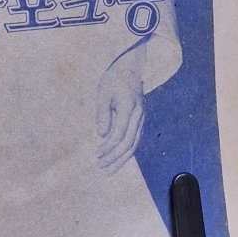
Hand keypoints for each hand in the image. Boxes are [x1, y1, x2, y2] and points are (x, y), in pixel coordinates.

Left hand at [95, 52, 144, 172]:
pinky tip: (117, 158)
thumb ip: (103, 113)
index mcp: (129, 108)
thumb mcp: (104, 91)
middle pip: (129, 144)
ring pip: (134, 145)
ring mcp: (141, 119)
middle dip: (115, 158)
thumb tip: (102, 135)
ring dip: (121, 159)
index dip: (108, 147)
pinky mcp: (139, 120)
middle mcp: (138, 116)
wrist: (130, 67)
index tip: (97, 155)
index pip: (120, 134)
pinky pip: (134, 140)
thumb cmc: (114, 78)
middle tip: (101, 168)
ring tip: (108, 169)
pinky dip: (126, 151)